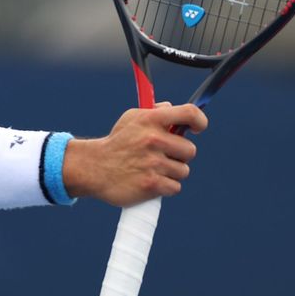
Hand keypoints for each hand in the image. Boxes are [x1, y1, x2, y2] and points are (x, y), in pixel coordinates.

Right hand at [62, 103, 207, 207]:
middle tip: (164, 156)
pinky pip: (175, 187)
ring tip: (153, 169)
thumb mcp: (131, 119)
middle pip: (190, 150)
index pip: (189, 113)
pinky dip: (166, 187)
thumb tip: (172, 108)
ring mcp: (153, 163)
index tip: (198, 128)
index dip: (200, 120)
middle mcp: (153, 139)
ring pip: (183, 171)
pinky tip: (151, 182)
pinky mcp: (152, 184)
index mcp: (150, 120)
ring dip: (172, 173)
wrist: (94, 168)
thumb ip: (154, 112)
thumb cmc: (117, 143)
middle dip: (180, 155)